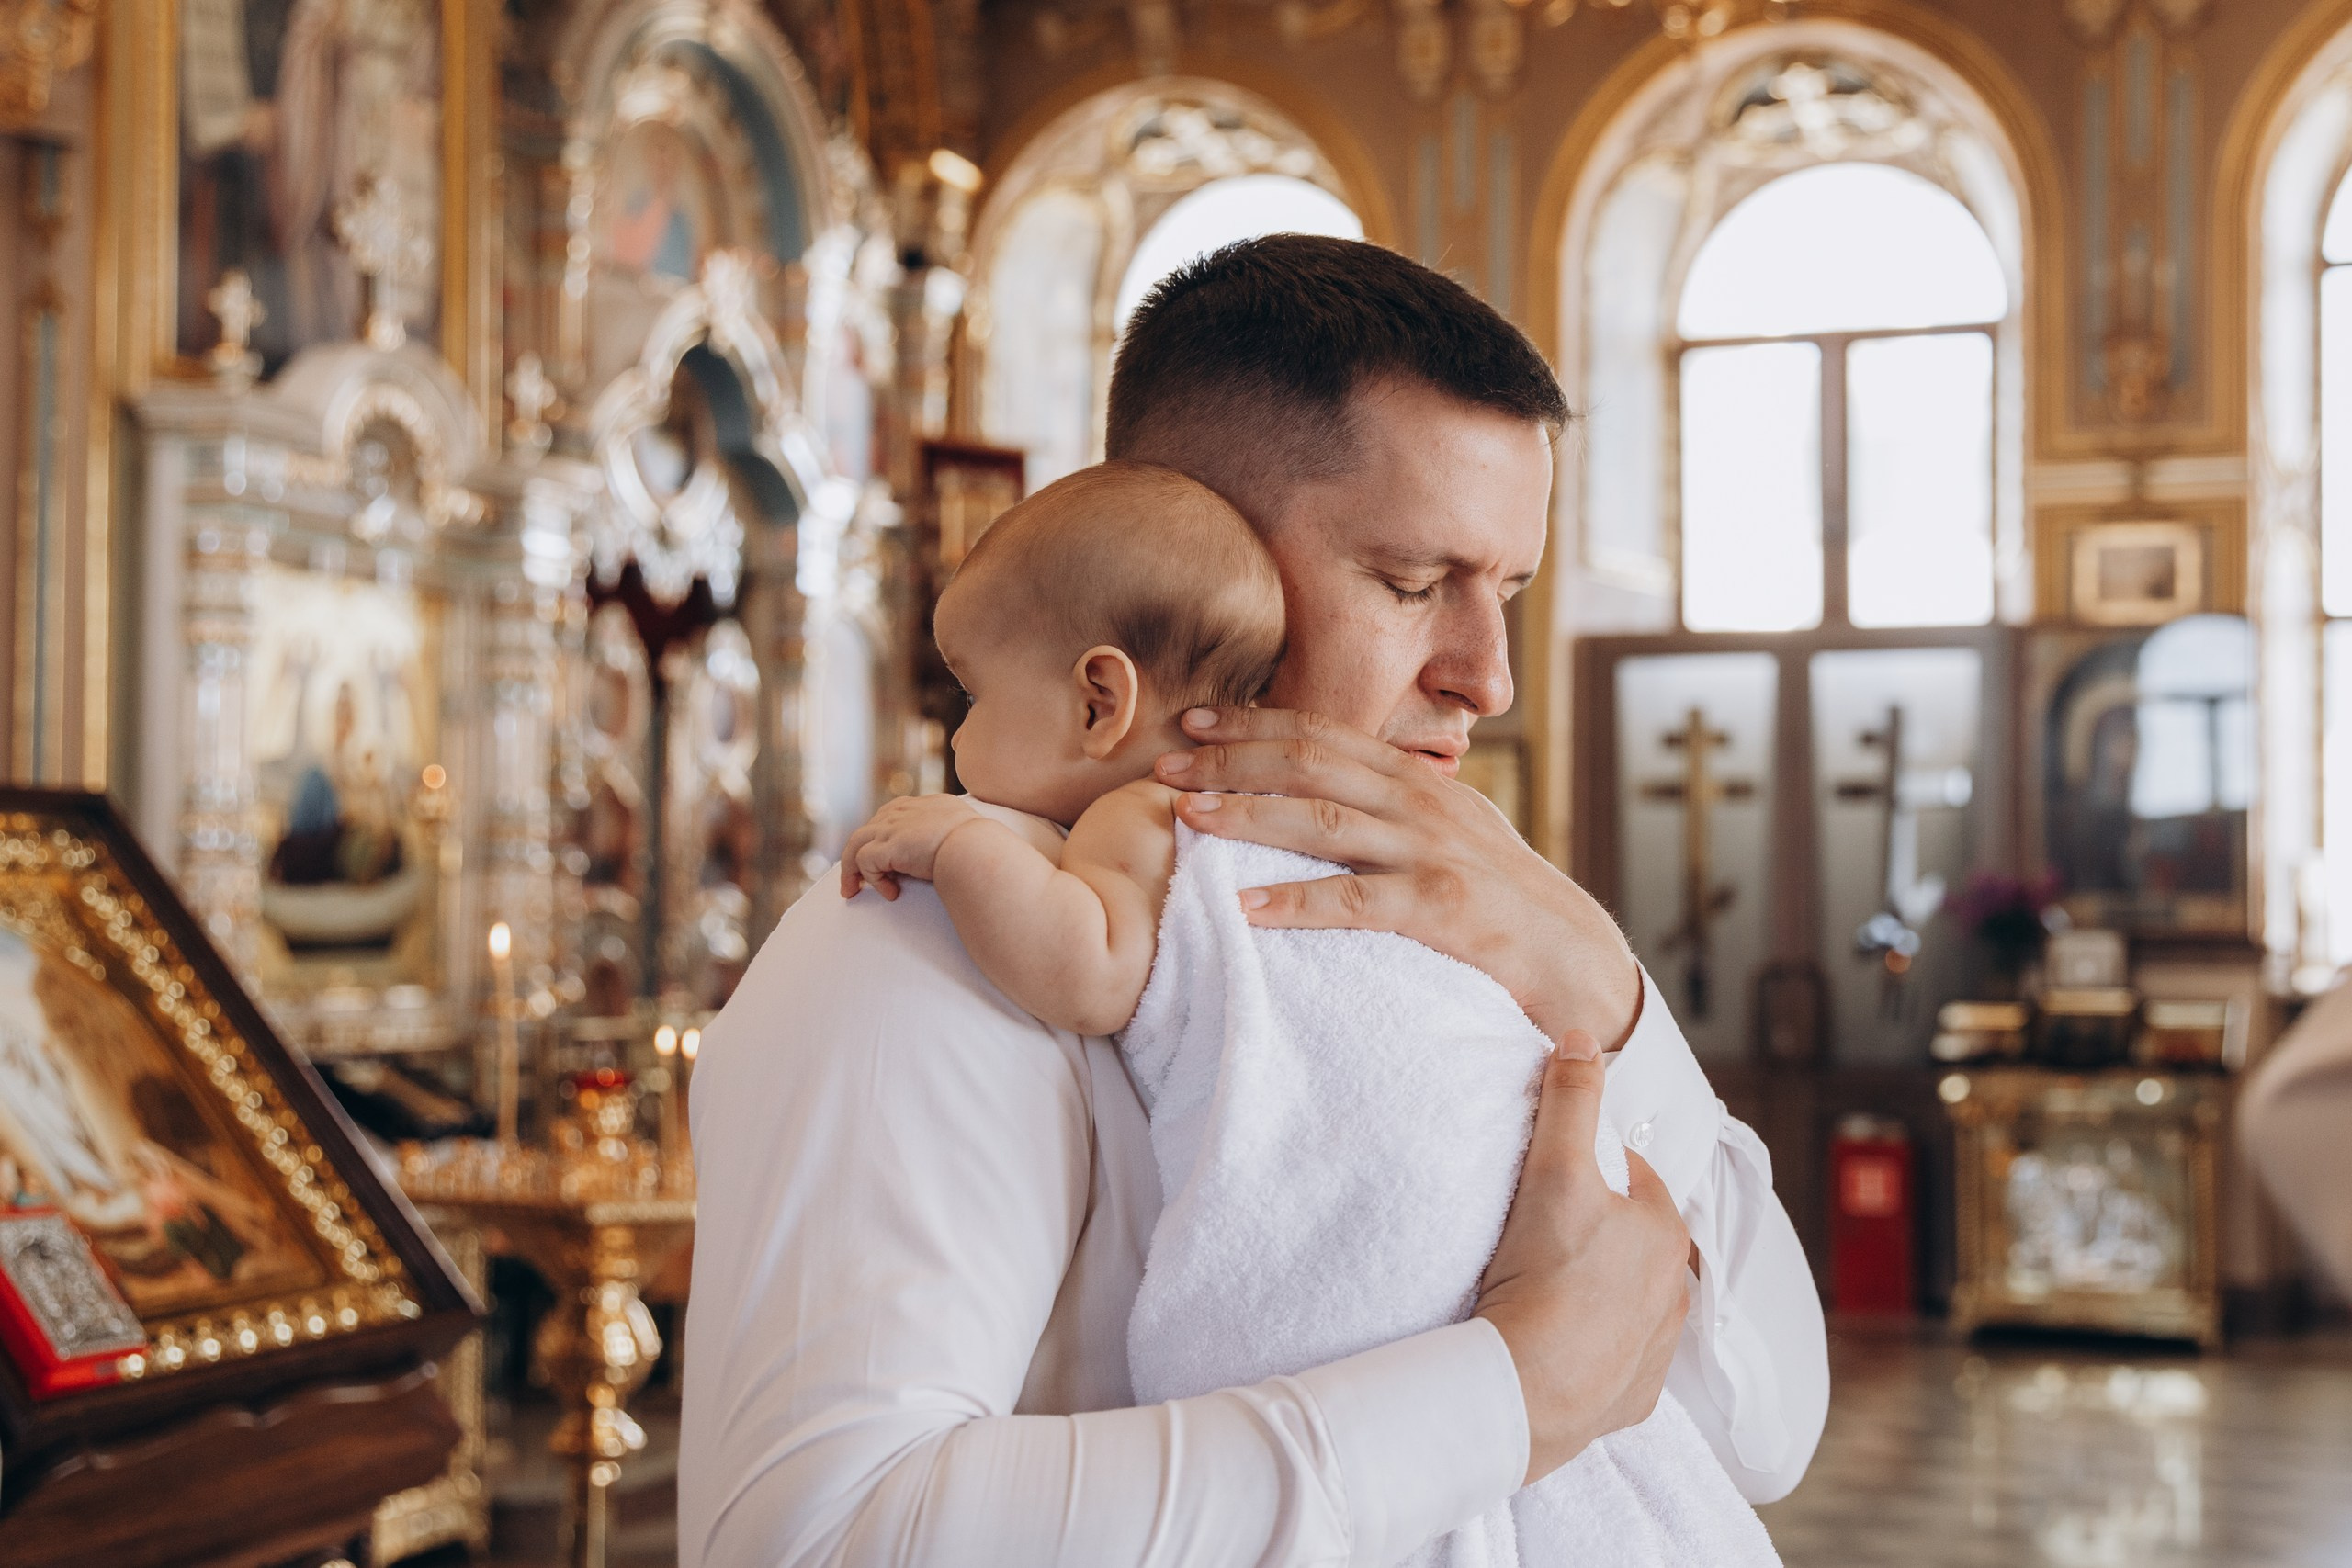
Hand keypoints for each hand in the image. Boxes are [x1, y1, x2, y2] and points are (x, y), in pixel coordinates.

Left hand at [840, 795, 981, 899]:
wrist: (974, 846)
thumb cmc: (980, 844)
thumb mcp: (967, 829)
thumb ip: (955, 832)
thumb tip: (961, 847)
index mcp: (923, 805)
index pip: (889, 815)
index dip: (880, 838)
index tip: (879, 857)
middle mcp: (902, 811)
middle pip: (868, 830)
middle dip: (858, 854)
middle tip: (856, 879)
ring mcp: (892, 827)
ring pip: (855, 845)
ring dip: (851, 870)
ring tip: (851, 891)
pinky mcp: (886, 846)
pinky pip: (864, 862)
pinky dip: (872, 880)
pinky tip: (891, 893)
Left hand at [1153, 708, 1640, 1045]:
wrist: (1576, 957)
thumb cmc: (1502, 900)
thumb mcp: (1448, 835)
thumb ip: (1392, 810)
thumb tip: (1327, 794)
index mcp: (1417, 781)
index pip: (1323, 733)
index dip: (1254, 723)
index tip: (1193, 721)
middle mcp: (1421, 803)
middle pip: (1311, 763)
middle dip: (1231, 759)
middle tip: (1164, 765)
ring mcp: (1432, 853)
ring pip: (1324, 819)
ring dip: (1248, 814)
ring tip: (1187, 817)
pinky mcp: (1441, 909)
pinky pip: (1355, 901)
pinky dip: (1297, 902)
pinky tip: (1246, 909)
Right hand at [1475, 1033, 1691, 1483]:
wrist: (1528, 1388)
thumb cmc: (1546, 1276)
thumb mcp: (1555, 1169)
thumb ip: (1571, 1099)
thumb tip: (1583, 1039)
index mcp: (1666, 1231)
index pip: (1629, 1178)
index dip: (1586, 1169)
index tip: (1547, 1179)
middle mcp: (1675, 1291)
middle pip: (1630, 1239)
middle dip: (1594, 1230)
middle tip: (1535, 1232)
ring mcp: (1655, 1349)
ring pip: (1627, 1299)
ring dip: (1594, 1289)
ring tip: (1539, 1287)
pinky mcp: (1629, 1396)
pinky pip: (1612, 1359)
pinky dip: (1588, 1347)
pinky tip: (1549, 1339)